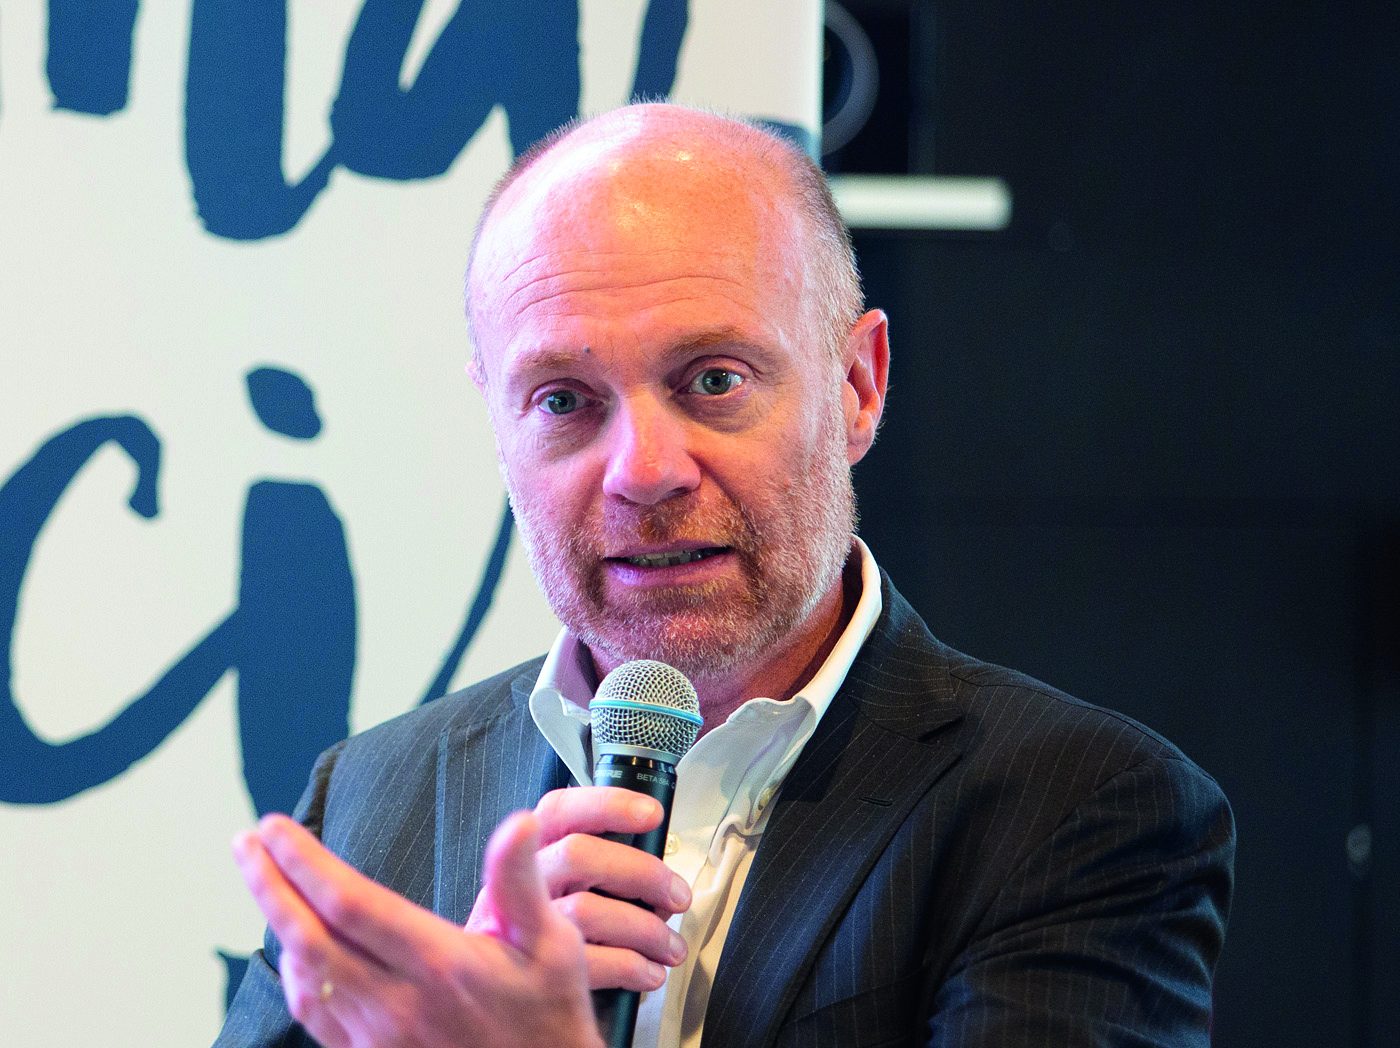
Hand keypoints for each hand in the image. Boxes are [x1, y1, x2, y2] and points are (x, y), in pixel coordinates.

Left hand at [234, 811, 602, 1047]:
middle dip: (269, 884)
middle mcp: (396, 1004)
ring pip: (303, 977)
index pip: (349, 904)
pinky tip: (296, 947)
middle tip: (246, 843)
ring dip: (275, 924)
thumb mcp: (552, 944)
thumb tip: (517, 823)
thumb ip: (521, 882)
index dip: (304, 862)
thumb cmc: (548, 1016)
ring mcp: (377, 1039)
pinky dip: (295, 971)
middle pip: (308, 937)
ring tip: (264, 881)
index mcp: (438, 964)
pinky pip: (314, 1014)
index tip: (276, 828)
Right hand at [468, 787, 691, 992]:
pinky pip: (586, 963)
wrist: (498, 994)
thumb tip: (662, 878)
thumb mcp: (561, 885)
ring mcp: (520, 925)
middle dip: (640, 872)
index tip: (652, 814)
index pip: (559, 810)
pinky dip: (629, 967)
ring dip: (644, 929)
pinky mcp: (529, 972)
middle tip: (677, 895)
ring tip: (669, 945)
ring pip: (585, 910)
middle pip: (577, 854)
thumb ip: (599, 866)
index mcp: (531, 851)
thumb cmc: (545, 929)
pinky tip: (649, 971)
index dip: (607, 805)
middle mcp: (521, 881)